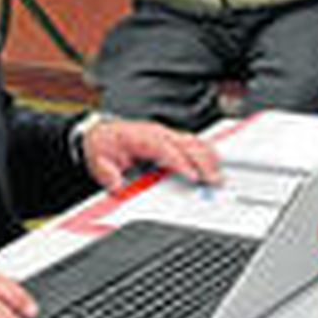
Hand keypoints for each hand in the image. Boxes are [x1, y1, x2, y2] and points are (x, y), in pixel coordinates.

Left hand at [82, 118, 221, 192]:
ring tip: (218, 175)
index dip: (181, 161)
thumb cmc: (105, 146)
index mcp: (141, 137)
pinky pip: (193, 142)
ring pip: (194, 141)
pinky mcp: (171, 139)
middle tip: (214, 180)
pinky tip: (214, 164)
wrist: (102, 135)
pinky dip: (206, 152)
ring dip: (208, 157)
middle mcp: (157, 133)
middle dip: (203, 161)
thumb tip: (117, 184)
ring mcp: (166, 134)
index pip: (166, 148)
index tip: (193, 175)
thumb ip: (108, 174)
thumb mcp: (99, 162)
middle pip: (187, 143)